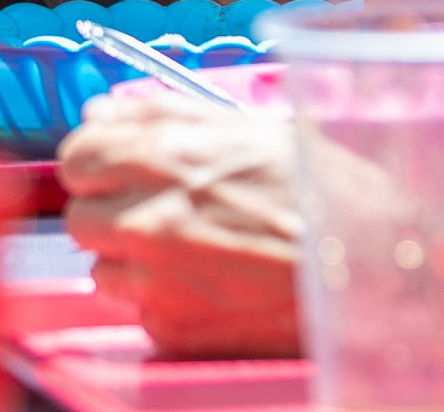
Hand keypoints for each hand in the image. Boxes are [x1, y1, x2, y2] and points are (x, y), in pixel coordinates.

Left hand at [60, 90, 302, 358]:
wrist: (370, 263)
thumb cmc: (316, 186)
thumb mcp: (243, 125)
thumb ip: (160, 112)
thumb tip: (102, 111)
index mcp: (160, 157)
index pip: (74, 159)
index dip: (98, 163)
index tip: (119, 169)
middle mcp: (147, 220)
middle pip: (79, 217)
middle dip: (111, 212)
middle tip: (160, 210)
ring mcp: (157, 282)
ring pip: (104, 270)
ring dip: (135, 261)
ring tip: (196, 249)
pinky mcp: (173, 332)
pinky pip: (142, 313)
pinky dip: (167, 301)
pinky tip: (213, 283)